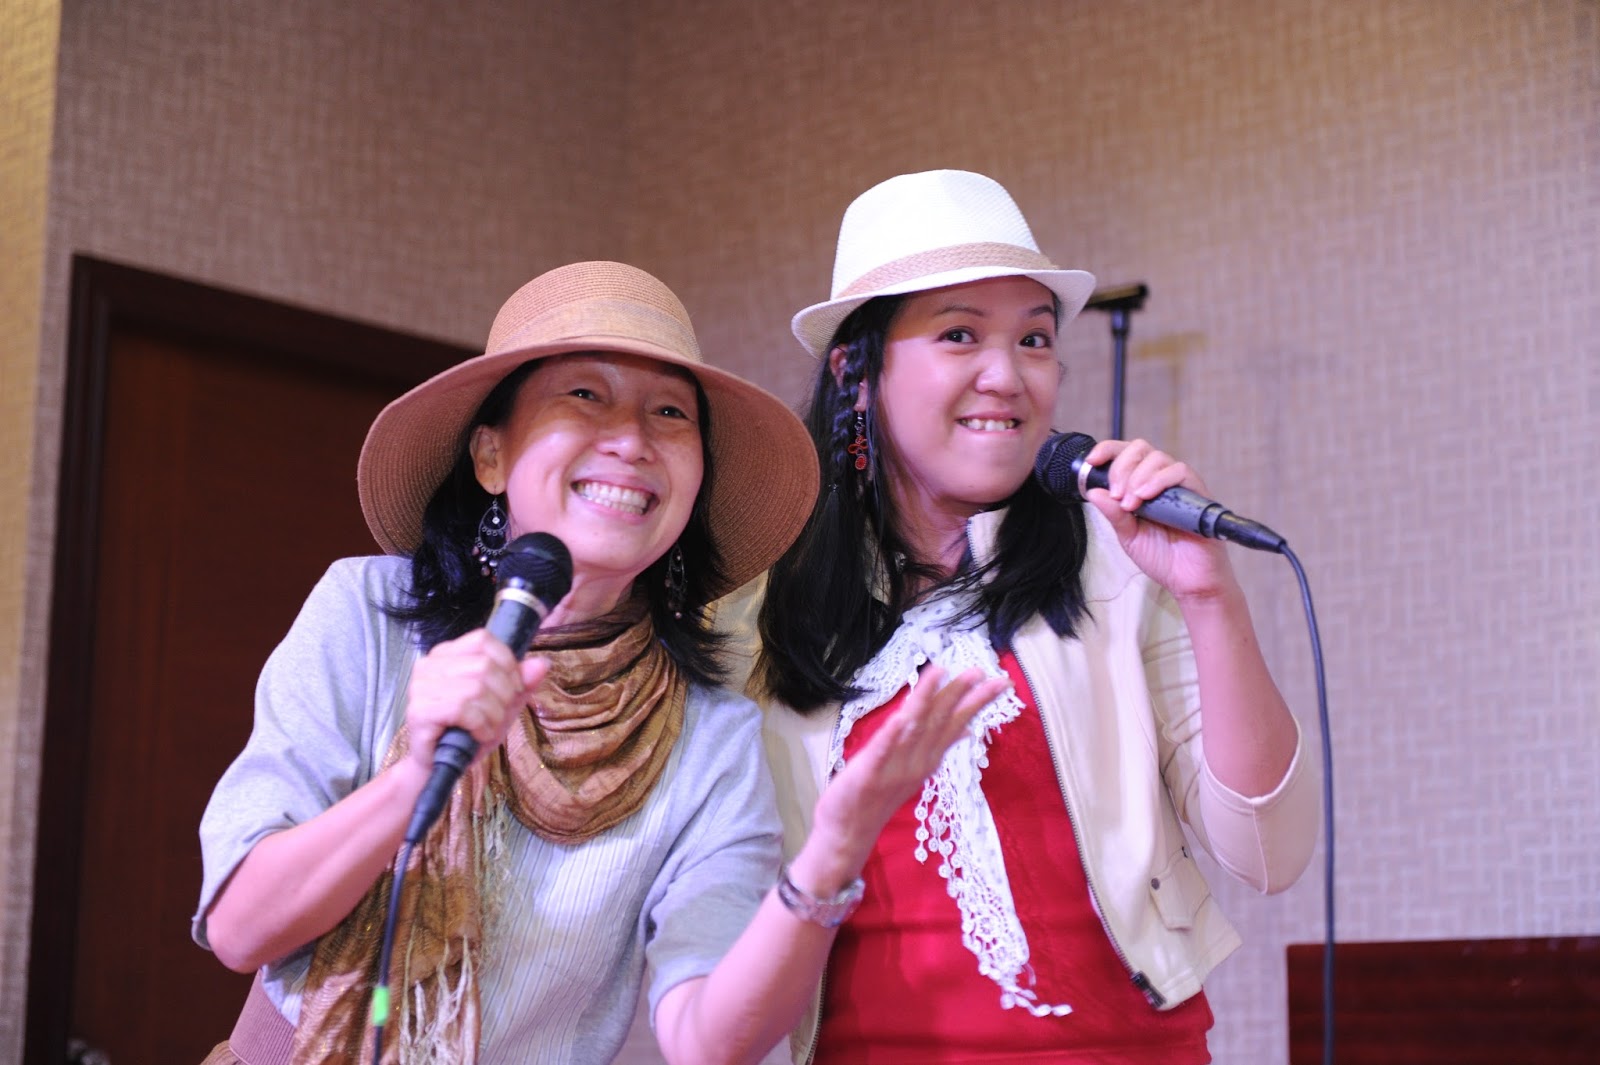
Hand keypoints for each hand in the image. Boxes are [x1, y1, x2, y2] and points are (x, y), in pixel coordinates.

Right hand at [403, 629, 549, 771]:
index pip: (483, 640)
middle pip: (484, 665)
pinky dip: (480, 726)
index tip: (515, 688)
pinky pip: (463, 710)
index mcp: (446, 654)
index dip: (507, 663)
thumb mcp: (502, 705)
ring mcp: (420, 687)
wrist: (440, 767)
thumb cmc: (468, 732)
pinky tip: (478, 736)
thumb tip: (542, 664)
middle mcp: (429, 665)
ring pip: (476, 688)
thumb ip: (522, 683)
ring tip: (488, 728)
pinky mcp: (419, 711)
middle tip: (499, 715)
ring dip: (493, 715)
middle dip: (504, 694)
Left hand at [797, 664, 1011, 893]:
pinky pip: (882, 751)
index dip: (977, 700)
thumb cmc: (880, 795)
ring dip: (928, 699)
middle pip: (941, 721)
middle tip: (981, 671)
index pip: (956, 722)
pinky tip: (900, 716)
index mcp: (928, 756)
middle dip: (960, 694)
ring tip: (941, 672)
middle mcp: (917, 760)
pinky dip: (892, 734)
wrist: (850, 831)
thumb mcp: (915, 767)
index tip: (1000, 681)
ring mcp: (894, 767)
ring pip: (915, 728)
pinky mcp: (869, 774)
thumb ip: (938, 745)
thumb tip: (967, 728)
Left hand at [1082, 437, 1238, 600]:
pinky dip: (1158, 480)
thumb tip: (1093, 492)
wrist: (1188, 580)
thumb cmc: (1162, 557)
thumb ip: (1112, 514)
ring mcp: (1179, 485)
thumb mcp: (1128, 535)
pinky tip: (1146, 496)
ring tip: (1131, 503)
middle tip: (1117, 495)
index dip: (1107, 451)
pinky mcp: (1197, 492)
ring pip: (1158, 458)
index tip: (1092, 461)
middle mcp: (1160, 481)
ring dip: (1137, 477)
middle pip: (1139, 449)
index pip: (1124, 455)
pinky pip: (1180, 472)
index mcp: (1141, 486)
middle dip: (1121, 467)